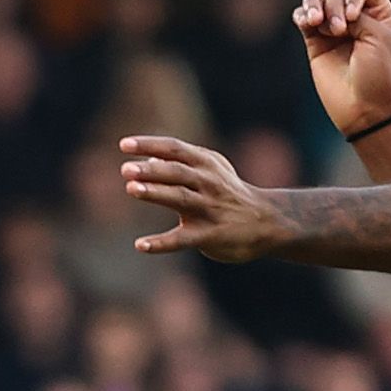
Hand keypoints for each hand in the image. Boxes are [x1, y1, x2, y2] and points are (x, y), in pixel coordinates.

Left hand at [124, 136, 287, 262]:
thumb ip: (181, 163)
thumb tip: (148, 157)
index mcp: (206, 163)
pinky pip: (182, 239)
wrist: (266, 222)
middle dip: (151, 170)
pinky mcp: (209, 235)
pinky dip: (161, 243)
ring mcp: (209, 208)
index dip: (149, 145)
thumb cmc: (230, 193)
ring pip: (179, 198)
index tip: (124, 145)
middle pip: (176, 172)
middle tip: (126, 169)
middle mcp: (207, 182)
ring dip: (155, 193)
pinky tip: (140, 245)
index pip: (174, 148)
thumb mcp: (213, 170)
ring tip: (131, 189)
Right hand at [296, 0, 390, 138]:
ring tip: (314, 22)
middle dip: (335, 4)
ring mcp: (335, 30)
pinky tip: (305, 22)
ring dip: (314, 4)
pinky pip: (303, 18)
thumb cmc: (380, 75)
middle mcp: (357, 18)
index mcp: (380, 14)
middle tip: (338, 31)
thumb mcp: (379, 37)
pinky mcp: (316, 44)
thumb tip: (328, 10)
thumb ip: (355, 14)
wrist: (365, 110)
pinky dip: (301, 15)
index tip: (353, 16)